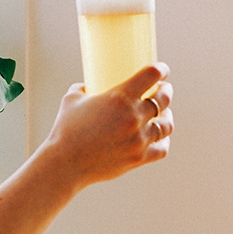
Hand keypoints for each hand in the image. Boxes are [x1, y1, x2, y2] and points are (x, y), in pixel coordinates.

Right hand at [45, 63, 172, 188]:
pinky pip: (162, 147)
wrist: (65, 164)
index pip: (151, 75)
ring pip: (167, 124)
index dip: (161, 69)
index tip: (163, 69)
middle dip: (166, 91)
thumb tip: (88, 86)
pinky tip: (160, 135)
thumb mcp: (72, 99)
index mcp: (120, 97)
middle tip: (163, 89)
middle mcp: (134, 117)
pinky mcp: (139, 158)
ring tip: (164, 113)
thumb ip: (83, 88)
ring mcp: (139, 139)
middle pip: (163, 99)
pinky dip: (163, 139)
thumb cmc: (66, 129)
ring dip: (167, 115)